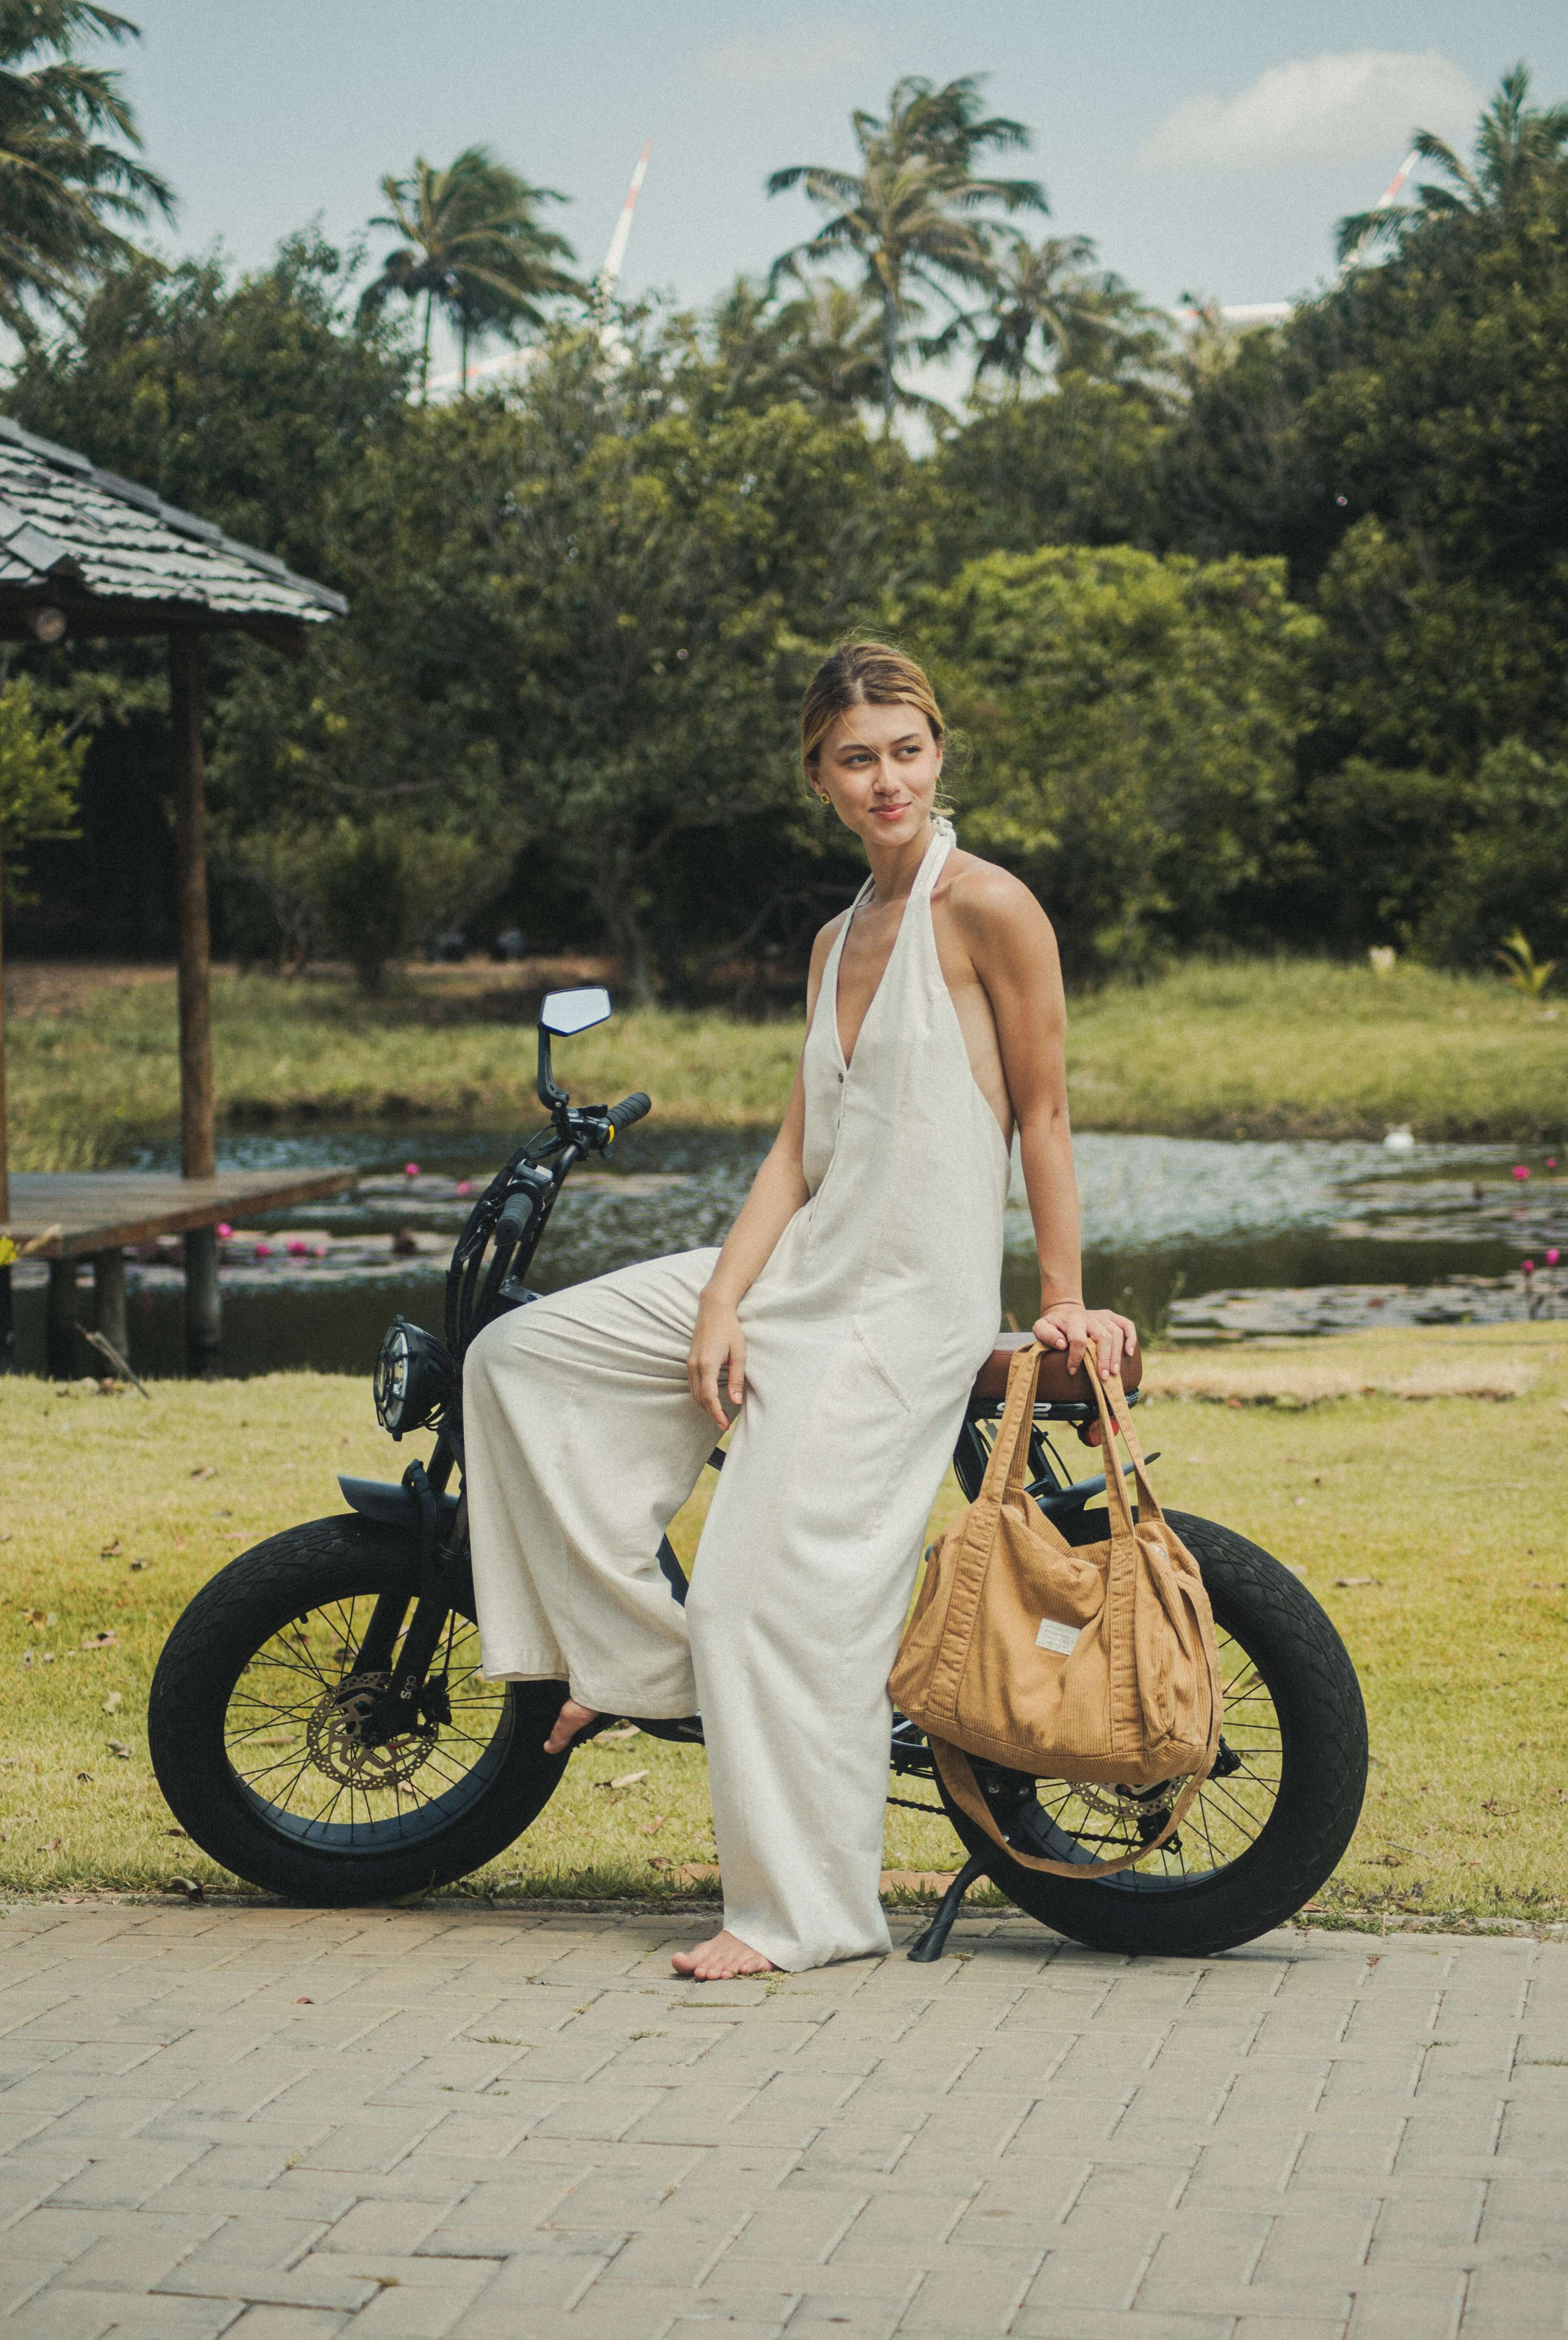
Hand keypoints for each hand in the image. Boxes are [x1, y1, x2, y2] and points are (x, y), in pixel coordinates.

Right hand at [688, 1291, 745, 1429]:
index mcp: (707, 1364)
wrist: (713, 1309)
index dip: (716, 1413)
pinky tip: (710, 1399)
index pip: (709, 1397)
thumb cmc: (730, 1329)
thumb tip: (736, 1401)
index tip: (725, 1424)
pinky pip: (692, 1384)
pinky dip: (700, 1395)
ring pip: (693, 1392)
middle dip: (711, 1413)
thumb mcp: (739, 1353)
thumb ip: (737, 1378)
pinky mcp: (689, 1360)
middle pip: (700, 1398)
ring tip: (719, 1415)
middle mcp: (695, 1365)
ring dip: (705, 1406)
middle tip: (724, 1424)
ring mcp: (689, 1362)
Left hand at [1033, 1302, 1136, 1447]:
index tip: (1072, 1371)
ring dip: (1116, 1354)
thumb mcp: (1041, 1327)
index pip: (1078, 1340)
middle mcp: (1090, 1317)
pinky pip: (1127, 1325)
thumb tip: (1062, 1345)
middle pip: (1103, 1337)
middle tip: (1103, 1377)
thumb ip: (1046, 1335)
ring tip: (1114, 1372)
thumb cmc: (1054, 1326)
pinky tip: (1129, 1353)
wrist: (1065, 1311)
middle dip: (1104, 1359)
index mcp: (1073, 1320)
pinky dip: (1131, 1338)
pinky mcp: (1112, 1317)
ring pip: (1116, 1333)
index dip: (1076, 1357)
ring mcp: (1103, 1316)